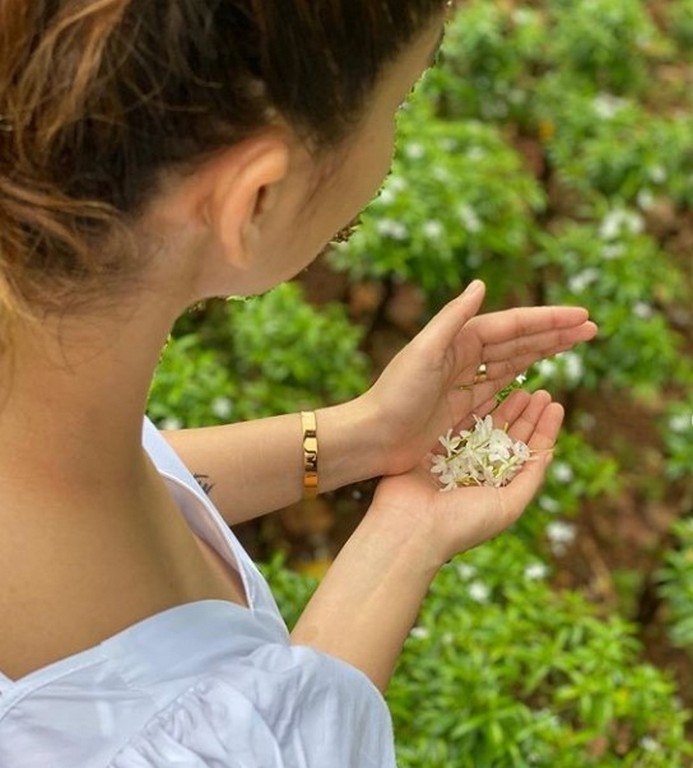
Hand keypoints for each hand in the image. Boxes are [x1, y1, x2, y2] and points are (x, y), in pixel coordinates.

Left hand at [360, 280, 595, 476]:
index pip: (513, 325)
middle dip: (555, 332)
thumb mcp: (423, 352)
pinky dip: (521, 377)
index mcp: (458, 340)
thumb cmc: (395, 395)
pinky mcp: (462, 406)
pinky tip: (539, 374)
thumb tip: (481, 284)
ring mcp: (464, 381)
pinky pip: (500, 386)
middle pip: (518, 340)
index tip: (582, 316)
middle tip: (592, 328)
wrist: (374, 437)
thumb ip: (452, 318)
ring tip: (575, 343)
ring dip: (544, 350)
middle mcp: (463, 355)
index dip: (548, 320)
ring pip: (513, 361)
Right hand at [370, 388, 562, 566]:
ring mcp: (455, 460)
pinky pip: (456, 423)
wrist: (411, 526)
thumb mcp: (508, 505)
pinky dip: (472, 409)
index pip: (525, 454)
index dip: (542, 430)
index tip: (556, 406)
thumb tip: (548, 454)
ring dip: (504, 408)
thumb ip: (529, 480)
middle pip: (508, 437)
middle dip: (526, 415)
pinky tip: (486, 393)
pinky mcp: (432, 449)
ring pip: (485, 427)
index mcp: (497, 489)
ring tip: (523, 390)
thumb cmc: (462, 523)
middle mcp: (478, 474)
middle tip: (542, 393)